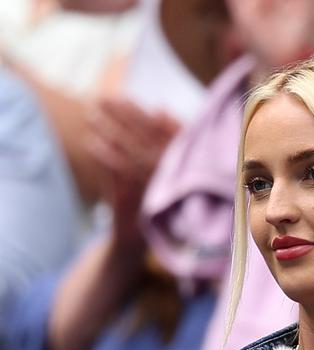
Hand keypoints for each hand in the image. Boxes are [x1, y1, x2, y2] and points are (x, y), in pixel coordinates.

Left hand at [85, 98, 179, 245]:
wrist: (146, 239)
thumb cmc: (159, 199)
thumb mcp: (170, 166)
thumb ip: (169, 136)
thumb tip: (159, 108)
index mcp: (176, 160)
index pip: (155, 128)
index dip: (136, 112)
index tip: (121, 98)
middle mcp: (167, 171)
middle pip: (141, 135)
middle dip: (119, 115)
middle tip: (99, 100)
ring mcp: (152, 184)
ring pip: (129, 149)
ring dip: (107, 130)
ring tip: (90, 115)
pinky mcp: (134, 199)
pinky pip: (118, 172)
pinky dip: (104, 156)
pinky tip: (90, 143)